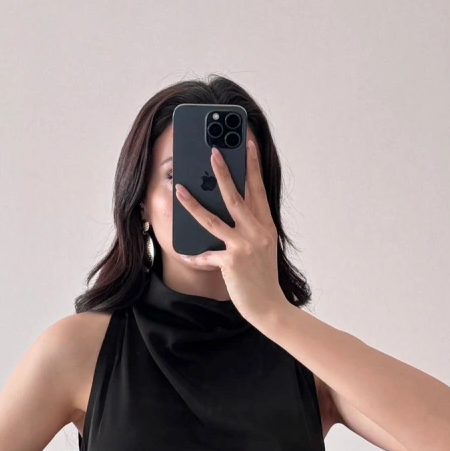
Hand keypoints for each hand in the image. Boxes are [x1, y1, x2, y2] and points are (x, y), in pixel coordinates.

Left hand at [173, 137, 284, 328]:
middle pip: (235, 196)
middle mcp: (257, 232)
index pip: (258, 189)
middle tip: (212, 151)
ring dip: (193, 203)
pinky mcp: (231, 262)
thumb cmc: (263, 277)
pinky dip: (193, 254)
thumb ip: (251, 227)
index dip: (252, 165)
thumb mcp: (263, 247)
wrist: (269, 307)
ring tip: (180, 189)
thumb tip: (231, 208)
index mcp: (266, 226)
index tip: (247, 144)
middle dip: (222, 172)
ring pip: (213, 219)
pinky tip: (182, 251)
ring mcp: (244, 246)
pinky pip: (206, 254)